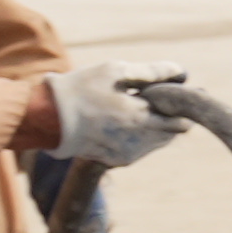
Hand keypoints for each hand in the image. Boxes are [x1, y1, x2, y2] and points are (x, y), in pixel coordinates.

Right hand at [42, 67, 187, 173]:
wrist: (47, 118)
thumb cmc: (81, 89)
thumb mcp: (115, 71)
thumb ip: (153, 72)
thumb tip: (182, 72)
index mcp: (140, 119)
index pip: (181, 122)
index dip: (184, 107)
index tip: (183, 95)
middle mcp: (138, 142)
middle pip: (171, 133)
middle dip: (169, 116)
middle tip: (156, 99)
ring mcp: (127, 154)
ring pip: (156, 142)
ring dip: (155, 126)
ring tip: (134, 108)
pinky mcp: (116, 161)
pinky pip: (139, 149)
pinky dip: (138, 136)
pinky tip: (122, 121)